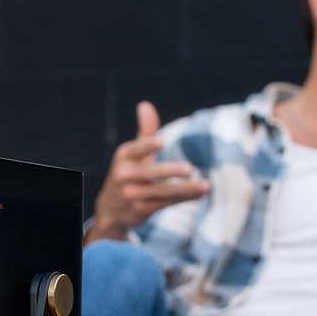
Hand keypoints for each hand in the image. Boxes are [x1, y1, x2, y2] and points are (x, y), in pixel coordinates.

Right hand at [86, 101, 208, 243]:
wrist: (110, 210)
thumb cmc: (127, 173)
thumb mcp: (132, 153)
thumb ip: (145, 131)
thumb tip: (145, 104)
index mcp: (124, 156)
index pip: (136, 149)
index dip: (148, 145)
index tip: (161, 141)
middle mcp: (124, 176)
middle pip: (150, 173)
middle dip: (170, 171)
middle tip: (189, 169)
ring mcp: (132, 195)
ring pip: (162, 191)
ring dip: (186, 189)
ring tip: (206, 185)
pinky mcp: (141, 210)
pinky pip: (166, 203)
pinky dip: (185, 198)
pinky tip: (200, 193)